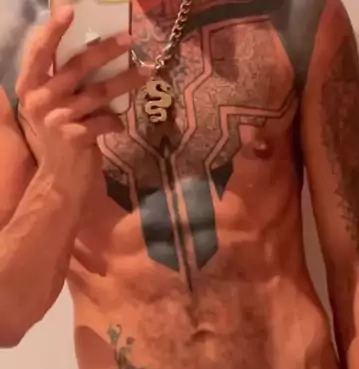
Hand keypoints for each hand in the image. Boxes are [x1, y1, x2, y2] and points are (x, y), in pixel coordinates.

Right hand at [15, 5, 147, 203]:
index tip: (70, 9)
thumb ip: (63, 80)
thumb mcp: (53, 105)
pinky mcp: (75, 138)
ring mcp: (56, 119)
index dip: (54, 29)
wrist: (60, 180)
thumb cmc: (61, 136)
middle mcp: (39, 100)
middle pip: (76, 66)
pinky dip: (116, 121)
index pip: (39, 50)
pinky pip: (105, 120)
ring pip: (99, 92)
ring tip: (146, 72)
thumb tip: (95, 48)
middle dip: (105, 50)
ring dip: (126, 81)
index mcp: (29, 85)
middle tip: (129, 39)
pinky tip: (120, 124)